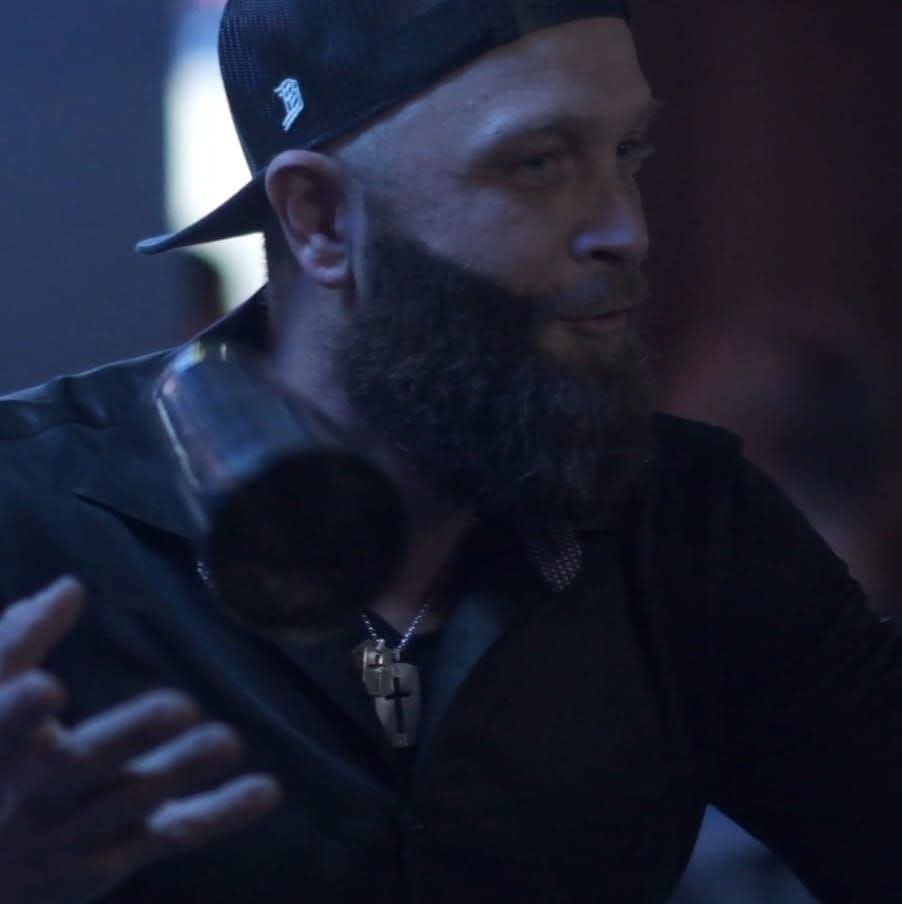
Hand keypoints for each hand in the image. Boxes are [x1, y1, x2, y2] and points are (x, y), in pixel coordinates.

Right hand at [0, 577, 282, 903]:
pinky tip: (266, 790)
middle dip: (128, 737)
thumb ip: (18, 643)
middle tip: (180, 707)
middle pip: (81, 766)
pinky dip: (221, 814)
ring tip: (227, 741)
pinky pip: (172, 834)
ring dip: (181, 771)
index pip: (3, 724)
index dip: (18, 710)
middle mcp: (34, 796)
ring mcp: (74, 834)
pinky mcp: (113, 858)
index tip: (47, 687)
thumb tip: (70, 587)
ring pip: (132, 801)